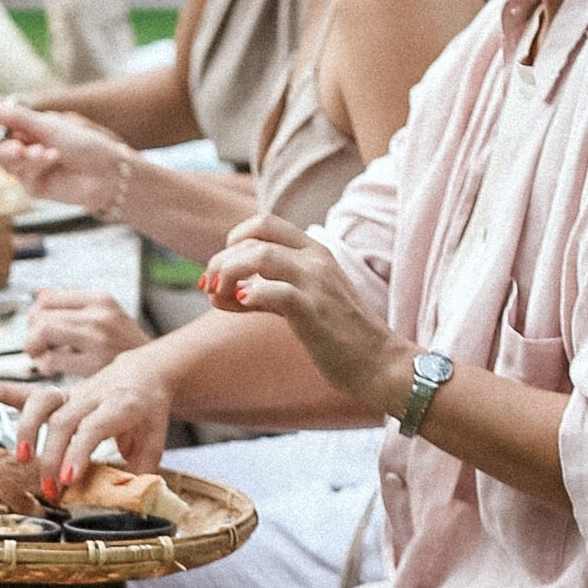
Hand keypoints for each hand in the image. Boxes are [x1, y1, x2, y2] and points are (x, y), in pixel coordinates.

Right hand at [0, 99, 130, 220]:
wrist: (109, 173)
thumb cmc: (87, 145)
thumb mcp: (50, 126)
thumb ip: (17, 118)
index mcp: (33, 129)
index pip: (4, 129)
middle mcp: (30, 148)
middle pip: (2, 148)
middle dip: (7, 148)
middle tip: (15, 147)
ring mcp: (32, 169)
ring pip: (11, 163)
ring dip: (24, 156)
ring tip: (43, 152)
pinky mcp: (36, 187)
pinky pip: (25, 176)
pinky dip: (36, 165)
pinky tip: (51, 158)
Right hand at [0, 346, 179, 488]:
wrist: (145, 373)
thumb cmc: (148, 412)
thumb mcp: (155, 442)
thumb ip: (141, 471)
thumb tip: (125, 501)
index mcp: (121, 405)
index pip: (94, 426)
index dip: (78, 451)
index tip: (68, 479)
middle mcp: (93, 395)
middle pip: (63, 420)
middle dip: (51, 455)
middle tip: (50, 488)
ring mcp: (71, 393)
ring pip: (42, 401)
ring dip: (26, 430)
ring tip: (21, 459)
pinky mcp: (56, 394)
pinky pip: (25, 392)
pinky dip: (0, 392)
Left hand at [22, 286, 147, 374]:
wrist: (153, 370)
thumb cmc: (124, 345)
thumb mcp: (104, 314)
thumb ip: (72, 305)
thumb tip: (40, 292)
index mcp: (101, 299)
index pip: (48, 298)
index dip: (34, 314)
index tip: (36, 327)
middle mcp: (99, 314)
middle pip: (41, 314)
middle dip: (30, 333)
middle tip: (35, 346)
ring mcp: (96, 338)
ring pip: (42, 332)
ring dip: (34, 348)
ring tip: (43, 356)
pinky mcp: (93, 363)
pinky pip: (51, 360)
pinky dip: (45, 366)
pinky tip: (54, 369)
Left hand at [199, 211, 408, 414]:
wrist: (378, 364)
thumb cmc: (337, 338)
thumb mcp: (300, 303)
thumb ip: (265, 292)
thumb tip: (222, 293)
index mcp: (314, 252)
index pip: (264, 224)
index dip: (233, 242)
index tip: (219, 271)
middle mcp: (315, 259)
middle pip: (255, 237)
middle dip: (221, 260)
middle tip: (209, 286)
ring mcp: (316, 282)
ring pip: (260, 255)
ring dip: (228, 273)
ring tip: (218, 296)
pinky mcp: (314, 310)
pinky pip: (274, 291)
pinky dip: (249, 295)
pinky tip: (240, 306)